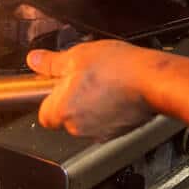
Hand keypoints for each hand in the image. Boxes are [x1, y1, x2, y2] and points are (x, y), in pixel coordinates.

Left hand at [26, 41, 154, 140]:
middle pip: (64, 117)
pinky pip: (104, 121)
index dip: (49, 97)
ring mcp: (101, 132)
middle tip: (81, 77)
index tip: (56, 84)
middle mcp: (79, 128)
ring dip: (89, 103)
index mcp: (63, 111)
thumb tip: (36, 60)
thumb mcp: (77, 56)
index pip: (43, 114)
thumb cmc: (117, 69)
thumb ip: (51, 62)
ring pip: (85, 119)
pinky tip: (114, 90)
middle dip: (70, 99)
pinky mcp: (119, 132)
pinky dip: (106, 109)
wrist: (153, 80)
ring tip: (100, 81)